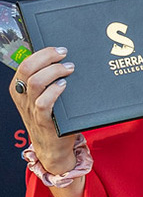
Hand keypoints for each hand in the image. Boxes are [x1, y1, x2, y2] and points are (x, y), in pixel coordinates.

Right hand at [9, 47, 79, 173]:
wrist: (53, 148)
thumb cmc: (52, 118)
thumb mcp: (44, 97)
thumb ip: (47, 80)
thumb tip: (62, 60)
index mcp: (19, 89)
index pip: (25, 63)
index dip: (42, 53)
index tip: (59, 49)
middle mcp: (22, 98)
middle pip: (27, 68)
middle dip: (47, 57)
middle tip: (65, 55)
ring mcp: (31, 110)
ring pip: (35, 82)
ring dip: (53, 72)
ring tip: (69, 69)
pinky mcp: (43, 121)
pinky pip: (43, 103)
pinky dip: (54, 91)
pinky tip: (64, 85)